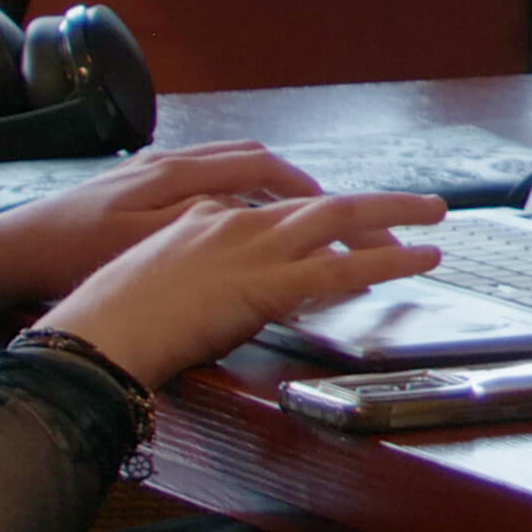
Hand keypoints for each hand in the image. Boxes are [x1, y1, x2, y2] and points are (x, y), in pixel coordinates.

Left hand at [0, 143, 315, 322]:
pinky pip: (208, 174)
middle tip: (342, 214)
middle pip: (257, 160)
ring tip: (303, 215)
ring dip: (274, 185)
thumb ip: (206, 226)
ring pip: (232, 163)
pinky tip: (241, 215)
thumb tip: (263, 218)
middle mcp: (173, 162)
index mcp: (180, 174)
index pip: (266, 170)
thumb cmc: (73, 253)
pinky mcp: (137, 184)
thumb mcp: (141, 244)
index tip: (351, 217)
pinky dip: (240, 188)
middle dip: (305, 186)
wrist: (10, 248)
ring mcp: (155, 169)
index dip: (313, 192)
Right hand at [34, 190, 450, 388]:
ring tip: (433, 218)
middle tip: (417, 204)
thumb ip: (190, 273)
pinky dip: (389, 261)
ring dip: (392, 217)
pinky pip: (342, 267)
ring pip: (339, 221)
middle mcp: (235, 222)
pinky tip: (420, 259)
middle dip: (371, 203)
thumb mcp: (149, 276)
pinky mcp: (268, 283)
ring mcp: (254, 248)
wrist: (98, 330)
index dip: (317, 217)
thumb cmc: (109, 318)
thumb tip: (215, 289)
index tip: (342, 226)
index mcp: (203, 216)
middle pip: (317, 201)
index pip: (275, 208)